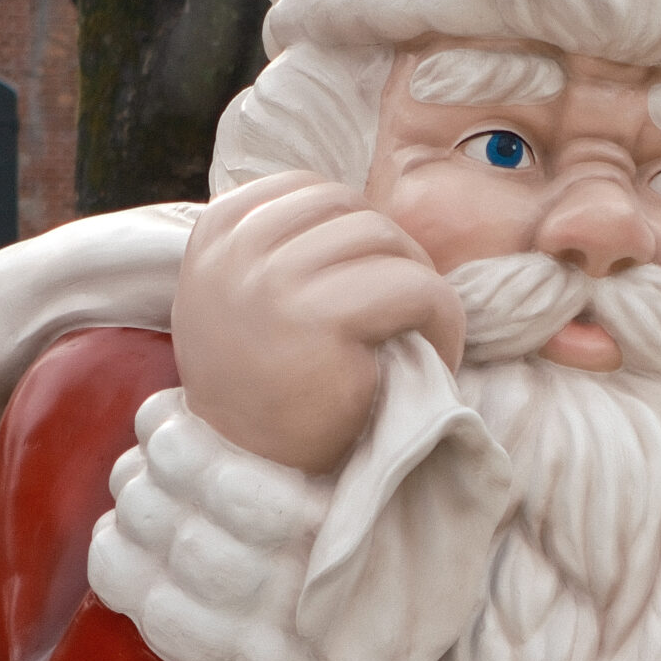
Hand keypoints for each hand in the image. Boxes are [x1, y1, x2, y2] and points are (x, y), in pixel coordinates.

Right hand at [173, 173, 464, 473]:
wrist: (257, 470)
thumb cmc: (270, 380)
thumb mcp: (249, 293)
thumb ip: (282, 242)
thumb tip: (365, 203)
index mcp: (217, 232)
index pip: (312, 189)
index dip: (357, 231)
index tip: (367, 285)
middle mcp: (236, 252)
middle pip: (355, 212)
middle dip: (395, 257)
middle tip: (404, 317)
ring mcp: (272, 283)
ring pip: (389, 242)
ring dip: (421, 289)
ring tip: (414, 339)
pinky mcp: (319, 321)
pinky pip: (417, 289)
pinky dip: (442, 321)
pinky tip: (432, 354)